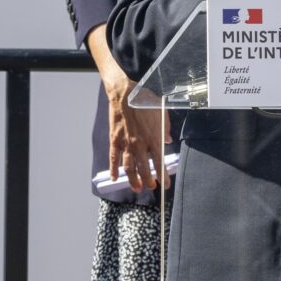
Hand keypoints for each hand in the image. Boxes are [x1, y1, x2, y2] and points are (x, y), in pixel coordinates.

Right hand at [101, 59, 165, 191]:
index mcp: (153, 138)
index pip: (159, 163)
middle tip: (150, 187)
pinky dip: (114, 169)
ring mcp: (126, 143)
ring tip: (136, 187)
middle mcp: (140, 144)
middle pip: (143, 170)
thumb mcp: (161, 113)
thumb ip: (165, 128)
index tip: (165, 185)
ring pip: (128, 168)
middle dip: (148, 181)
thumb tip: (167, 141)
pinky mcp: (114, 140)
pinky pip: (113, 158)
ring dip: (133, 180)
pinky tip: (115, 178)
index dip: (163, 176)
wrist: (125, 93)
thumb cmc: (144, 101)